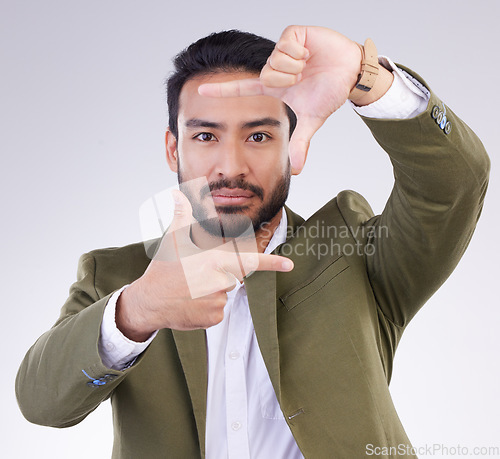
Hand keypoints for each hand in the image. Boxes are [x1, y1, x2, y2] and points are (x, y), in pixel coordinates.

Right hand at [116, 190, 293, 338]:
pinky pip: (218, 311)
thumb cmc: (163, 270)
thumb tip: (178, 194)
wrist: (148, 302)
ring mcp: (217, 302)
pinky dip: (207, 308)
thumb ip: (182, 216)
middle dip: (219, 276)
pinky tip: (191, 304)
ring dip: (212, 292)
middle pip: (233, 278)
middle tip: (195, 276)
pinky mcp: (213, 318)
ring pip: (225, 294)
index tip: (290, 265)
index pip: (249, 261)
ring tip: (191, 290)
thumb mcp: (172, 241)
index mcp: (214, 261)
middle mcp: (219, 282)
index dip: (272, 263)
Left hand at [198, 25, 362, 173]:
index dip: (222, 91)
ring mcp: (282, 50)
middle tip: (302, 80)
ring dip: (295, 68)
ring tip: (307, 66)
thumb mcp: (310, 120)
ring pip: (275, 61)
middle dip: (287, 81)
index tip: (199, 91)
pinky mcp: (293, 34)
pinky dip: (301, 53)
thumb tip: (295, 170)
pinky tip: (309, 54)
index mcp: (273, 86)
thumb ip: (299, 142)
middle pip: (266, 75)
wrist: (350, 72)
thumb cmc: (328, 92)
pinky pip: (286, 46)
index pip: (243, 88)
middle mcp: (274, 67)